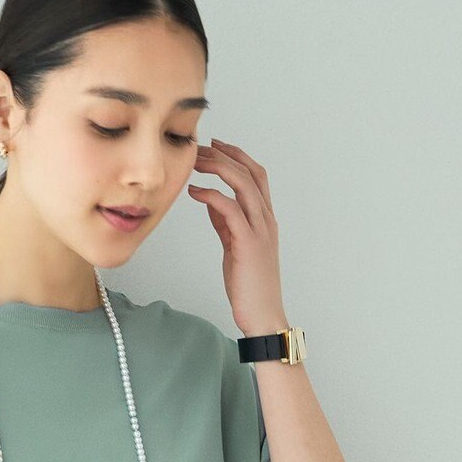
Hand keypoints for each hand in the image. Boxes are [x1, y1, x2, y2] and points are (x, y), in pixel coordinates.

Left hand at [187, 139, 288, 336]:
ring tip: (195, 162)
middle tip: (200, 148)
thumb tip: (211, 202)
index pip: (255, 175)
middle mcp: (266, 219)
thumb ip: (226, 223)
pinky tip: (194, 191)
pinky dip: (211, 195)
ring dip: (218, 168)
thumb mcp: (235, 247)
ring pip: (243, 184)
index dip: (236, 156)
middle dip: (225, 155)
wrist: (262, 315)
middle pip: (250, 172)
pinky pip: (230, 209)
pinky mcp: (248, 244)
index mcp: (265, 219)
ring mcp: (260, 230)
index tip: (215, 146)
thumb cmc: (249, 285)